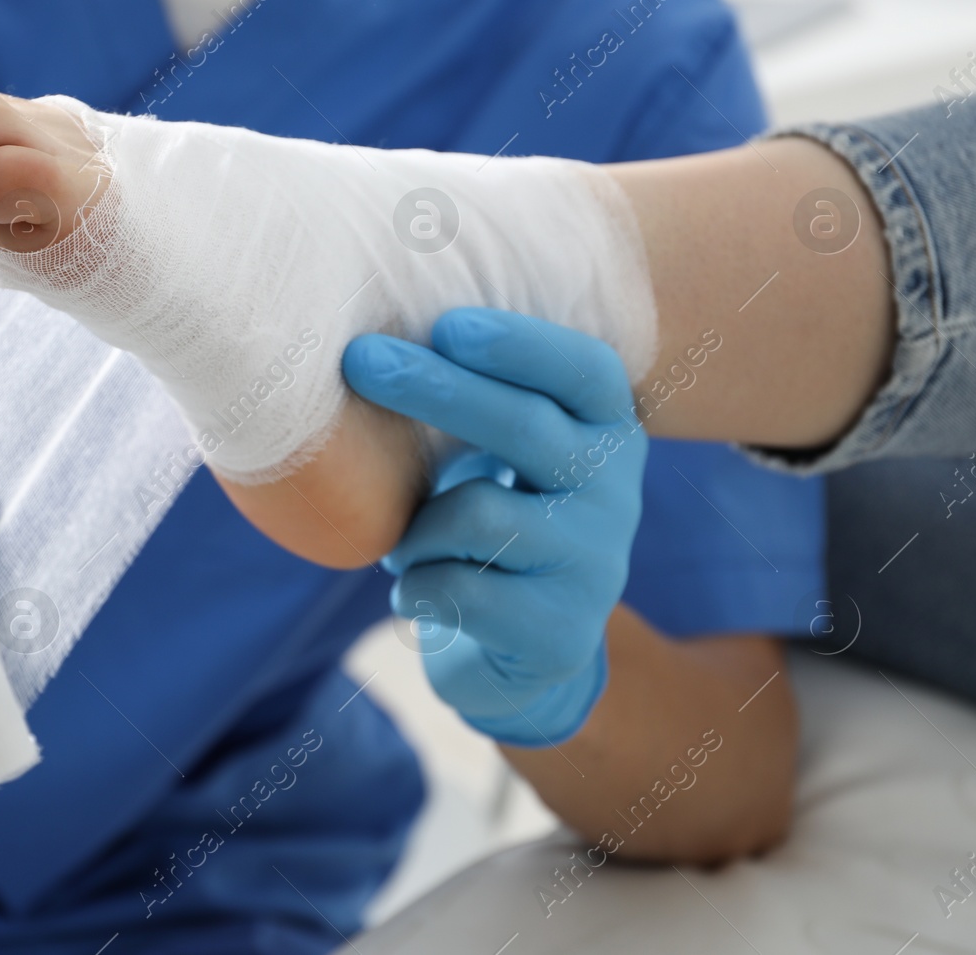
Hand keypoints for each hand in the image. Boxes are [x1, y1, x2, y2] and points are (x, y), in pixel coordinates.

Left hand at [343, 308, 646, 745]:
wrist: (517, 651)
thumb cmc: (492, 522)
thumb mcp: (497, 454)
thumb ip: (470, 399)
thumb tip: (376, 339)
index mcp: (607, 433)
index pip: (585, 372)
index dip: (520, 344)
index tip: (448, 324)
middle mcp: (616, 494)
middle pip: (524, 425)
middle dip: (434, 387)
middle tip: (360, 360)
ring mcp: (594, 566)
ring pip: (476, 514)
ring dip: (415, 527)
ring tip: (405, 545)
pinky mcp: (558, 633)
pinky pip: (455, 588)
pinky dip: (415, 586)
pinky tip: (420, 593)